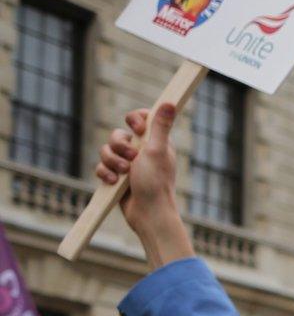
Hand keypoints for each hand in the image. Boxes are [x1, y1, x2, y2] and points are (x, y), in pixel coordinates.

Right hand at [95, 104, 194, 269]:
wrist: (147, 213)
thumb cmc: (156, 183)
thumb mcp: (157, 151)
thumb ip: (160, 126)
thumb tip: (170, 101)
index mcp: (156, 142)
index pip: (142, 118)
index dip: (135, 119)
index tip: (136, 127)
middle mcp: (143, 151)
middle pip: (118, 134)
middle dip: (119, 145)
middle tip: (131, 158)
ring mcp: (129, 164)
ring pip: (106, 150)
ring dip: (111, 161)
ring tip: (123, 174)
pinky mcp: (117, 176)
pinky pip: (101, 166)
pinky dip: (105, 174)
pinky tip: (113, 183)